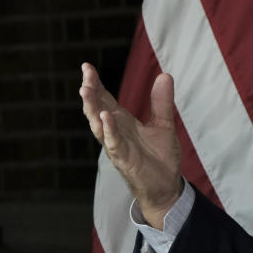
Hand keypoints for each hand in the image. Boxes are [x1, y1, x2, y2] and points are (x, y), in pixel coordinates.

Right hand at [80, 63, 182, 228]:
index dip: (96, 84)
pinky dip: (109, 130)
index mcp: (123, 122)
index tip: (86, 67)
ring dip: (92, 108)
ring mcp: (117, 145)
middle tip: (85, 74)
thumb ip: (162, 102)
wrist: (166, 185)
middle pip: (97, 108)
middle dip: (90, 91)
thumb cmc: (160, 157)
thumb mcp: (164, 124)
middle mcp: (115, 131)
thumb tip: (165, 74)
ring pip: (99, 124)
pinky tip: (105, 117)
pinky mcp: (124, 159)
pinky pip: (113, 143)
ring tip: (87, 90)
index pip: (105, 99)